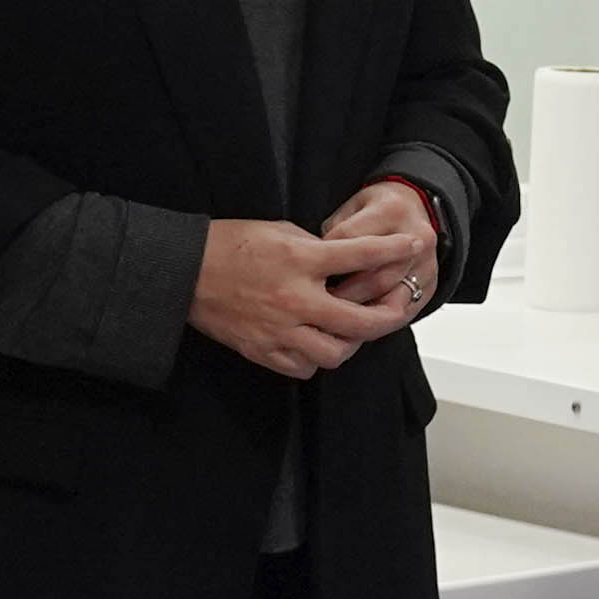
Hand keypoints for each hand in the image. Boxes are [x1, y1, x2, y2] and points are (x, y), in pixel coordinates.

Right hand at [193, 217, 411, 379]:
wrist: (184, 272)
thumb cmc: (228, 244)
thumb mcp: (278, 231)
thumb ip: (314, 249)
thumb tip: (341, 261)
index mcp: (300, 260)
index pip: (360, 255)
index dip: (394, 250)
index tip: (414, 246)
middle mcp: (296, 299)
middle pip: (361, 320)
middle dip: (390, 315)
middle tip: (400, 308)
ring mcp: (280, 330)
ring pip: (336, 353)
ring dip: (352, 343)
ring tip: (354, 330)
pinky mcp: (263, 350)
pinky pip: (304, 367)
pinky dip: (317, 359)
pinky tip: (318, 344)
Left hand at [320, 175, 442, 318]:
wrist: (415, 210)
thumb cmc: (376, 210)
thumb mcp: (351, 207)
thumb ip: (334, 231)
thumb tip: (314, 263)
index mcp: (391, 210)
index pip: (351, 241)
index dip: (325, 260)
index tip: (306, 275)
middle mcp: (415, 237)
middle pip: (373, 276)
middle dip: (341, 295)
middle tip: (314, 308)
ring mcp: (426, 264)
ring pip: (389, 299)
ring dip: (359, 315)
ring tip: (333, 323)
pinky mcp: (430, 285)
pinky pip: (403, 312)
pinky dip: (377, 324)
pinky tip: (356, 328)